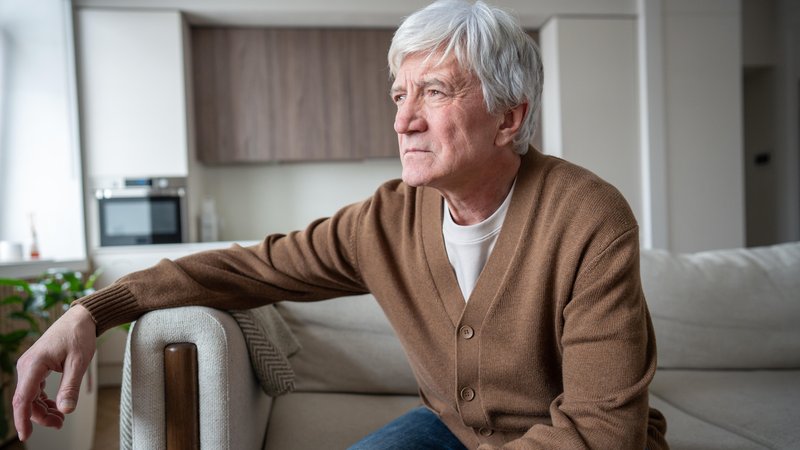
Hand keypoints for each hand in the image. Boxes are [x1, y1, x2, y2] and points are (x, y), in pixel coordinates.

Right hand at [12, 304, 96, 440]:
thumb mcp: (79, 363)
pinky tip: (56, 405)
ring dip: (42, 409)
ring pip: (30, 396)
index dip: (23, 419)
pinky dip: (44, 400)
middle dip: (40, 416)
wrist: (80, 319)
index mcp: (34, 364)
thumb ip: (70, 387)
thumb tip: (65, 410)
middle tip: (60, 424)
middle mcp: (27, 366)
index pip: (23, 398)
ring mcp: (30, 366)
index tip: (26, 436)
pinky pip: (34, 389)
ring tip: (61, 417)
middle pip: (27, 400)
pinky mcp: (36, 367)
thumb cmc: (79, 336)